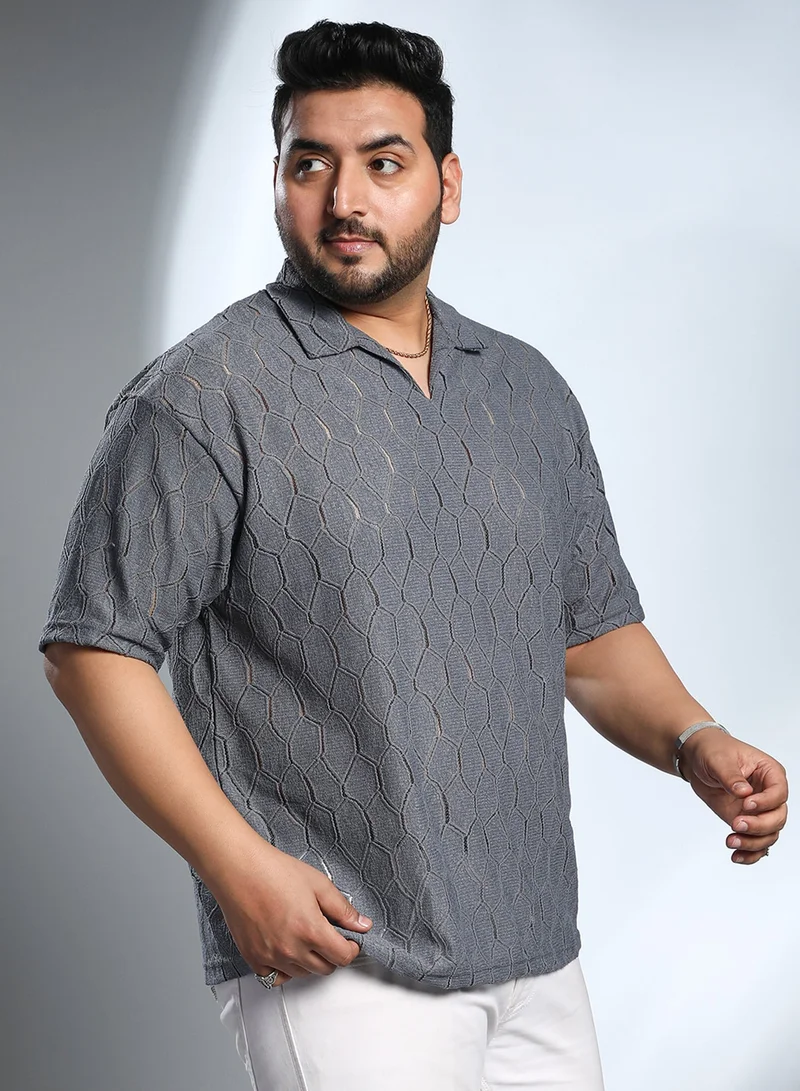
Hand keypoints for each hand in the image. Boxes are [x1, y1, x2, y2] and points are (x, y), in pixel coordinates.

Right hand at [204, 839, 372, 986]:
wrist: (240, 870)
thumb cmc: (276, 872)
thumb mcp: (319, 884)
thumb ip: (343, 909)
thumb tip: (362, 925)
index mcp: (312, 931)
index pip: (343, 957)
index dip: (351, 948)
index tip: (348, 939)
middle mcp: (292, 950)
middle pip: (325, 969)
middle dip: (332, 954)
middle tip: (327, 935)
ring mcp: (271, 957)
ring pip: (302, 974)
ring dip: (309, 961)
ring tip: (304, 936)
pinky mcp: (253, 958)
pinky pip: (275, 977)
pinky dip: (284, 968)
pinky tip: (285, 948)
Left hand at [679, 730, 788, 863]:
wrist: (696, 758)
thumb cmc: (713, 750)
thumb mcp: (719, 758)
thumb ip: (731, 776)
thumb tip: (744, 792)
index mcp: (770, 772)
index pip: (779, 792)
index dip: (766, 802)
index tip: (746, 804)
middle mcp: (769, 794)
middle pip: (778, 818)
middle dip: (759, 826)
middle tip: (736, 824)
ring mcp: (759, 810)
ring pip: (769, 834)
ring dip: (753, 843)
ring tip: (730, 841)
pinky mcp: (747, 821)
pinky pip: (756, 843)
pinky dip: (749, 853)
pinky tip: (735, 856)